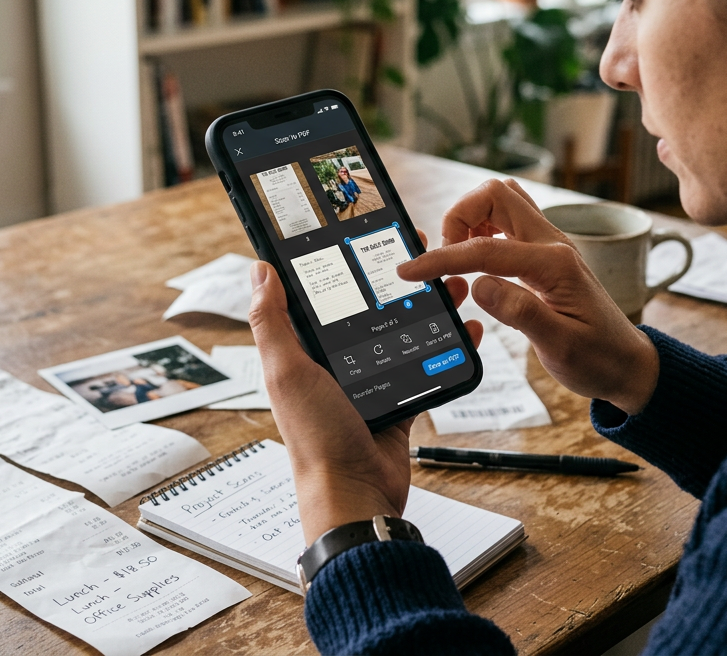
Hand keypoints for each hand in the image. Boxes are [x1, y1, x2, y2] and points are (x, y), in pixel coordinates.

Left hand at [248, 232, 480, 543]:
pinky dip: (447, 346)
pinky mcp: (399, 401)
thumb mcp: (287, 373)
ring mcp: (369, 381)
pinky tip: (467, 328)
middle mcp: (334, 363)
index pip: (322, 294)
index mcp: (303, 352)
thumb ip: (272, 323)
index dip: (342, 263)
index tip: (365, 233)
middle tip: (422, 250)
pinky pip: (425, 365)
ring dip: (427, 306)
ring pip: (401, 331)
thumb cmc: (316, 439)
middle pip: (368, 308)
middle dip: (396, 279)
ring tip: (452, 282)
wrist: (356, 494)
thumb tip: (259, 271)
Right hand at [397, 179, 659, 414]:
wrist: (628, 365)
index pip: (485, 248)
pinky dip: (482, 234)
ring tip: (457, 260)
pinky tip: (475, 266)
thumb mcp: (560, 346)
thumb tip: (478, 285)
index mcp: (555, 264)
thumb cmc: (599, 359)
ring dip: (471, 221)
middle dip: (458, 218)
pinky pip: (507, 225)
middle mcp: (553, 245)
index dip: (441, 258)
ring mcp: (550, 247)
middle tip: (443, 259)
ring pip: (501, 203)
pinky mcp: (544, 256)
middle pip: (496, 195)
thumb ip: (520, 312)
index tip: (411, 271)